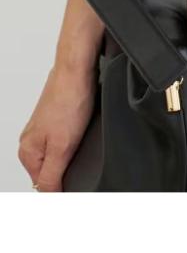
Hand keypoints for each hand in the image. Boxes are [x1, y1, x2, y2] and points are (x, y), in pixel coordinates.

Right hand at [18, 62, 97, 191]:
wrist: (77, 67)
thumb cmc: (69, 98)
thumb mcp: (62, 147)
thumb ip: (52, 176)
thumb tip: (48, 196)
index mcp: (27, 152)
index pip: (42, 185)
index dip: (61, 186)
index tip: (75, 177)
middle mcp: (31, 140)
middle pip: (51, 169)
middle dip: (67, 166)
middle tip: (80, 152)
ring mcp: (43, 127)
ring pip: (59, 152)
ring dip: (72, 150)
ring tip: (81, 135)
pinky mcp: (56, 116)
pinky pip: (66, 137)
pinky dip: (75, 136)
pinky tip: (83, 127)